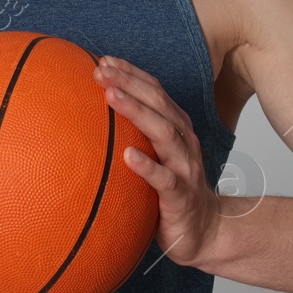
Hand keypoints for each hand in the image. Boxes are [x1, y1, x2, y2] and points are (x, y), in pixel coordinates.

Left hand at [93, 55, 221, 269]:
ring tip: (111, 97)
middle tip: (100, 71)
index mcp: (177, 129)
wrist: (204, 231)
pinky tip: (128, 156)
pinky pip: (165, 180)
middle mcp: (184, 142)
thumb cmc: (172, 192)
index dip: (132, 74)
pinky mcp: (181, 197)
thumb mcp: (153, 157)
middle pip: (159, 104)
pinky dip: (147, 166)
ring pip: (164, 133)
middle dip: (130, 83)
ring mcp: (184, 168)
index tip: (105, 60)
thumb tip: (88, 121)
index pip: (156, 92)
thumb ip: (133, 137)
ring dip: (137, 112)